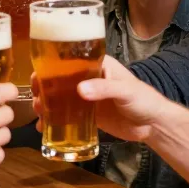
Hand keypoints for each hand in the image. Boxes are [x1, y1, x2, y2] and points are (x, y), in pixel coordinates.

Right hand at [34, 55, 168, 141]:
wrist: (154, 125)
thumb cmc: (143, 99)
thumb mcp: (125, 91)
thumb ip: (104, 89)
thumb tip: (79, 91)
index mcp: (97, 65)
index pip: (69, 60)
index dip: (51, 66)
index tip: (37, 76)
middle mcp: (89, 78)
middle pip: (60, 79)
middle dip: (44, 86)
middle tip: (34, 97)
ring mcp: (87, 97)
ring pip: (61, 97)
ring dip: (47, 103)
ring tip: (38, 111)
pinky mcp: (88, 115)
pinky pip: (67, 115)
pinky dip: (55, 120)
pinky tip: (44, 127)